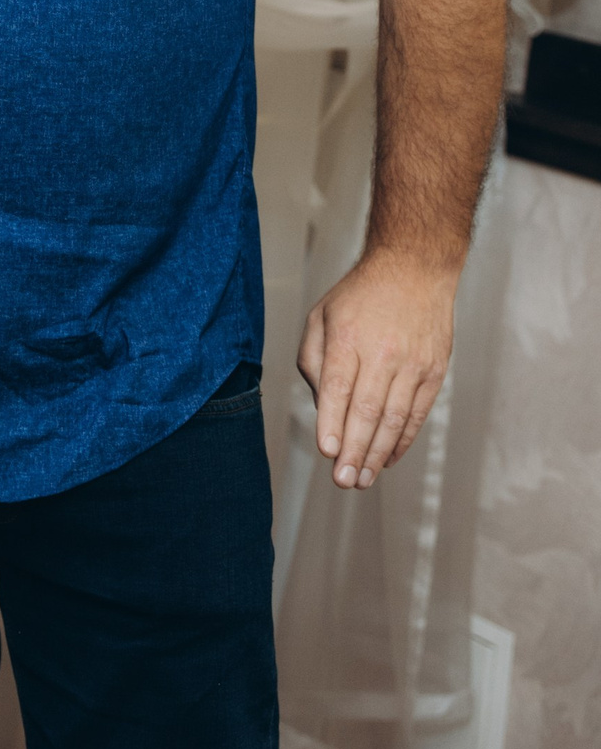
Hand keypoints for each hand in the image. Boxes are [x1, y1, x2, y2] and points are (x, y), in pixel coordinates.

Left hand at [297, 249, 457, 489]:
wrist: (415, 268)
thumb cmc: (360, 295)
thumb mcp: (322, 315)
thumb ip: (313, 359)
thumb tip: (320, 405)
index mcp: (348, 336)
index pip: (339, 387)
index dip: (333, 422)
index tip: (328, 451)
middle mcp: (382, 351)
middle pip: (367, 410)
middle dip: (355, 450)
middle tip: (344, 480)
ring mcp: (412, 363)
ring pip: (394, 417)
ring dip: (378, 453)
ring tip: (363, 479)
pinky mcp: (434, 371)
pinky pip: (417, 413)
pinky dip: (402, 440)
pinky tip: (388, 459)